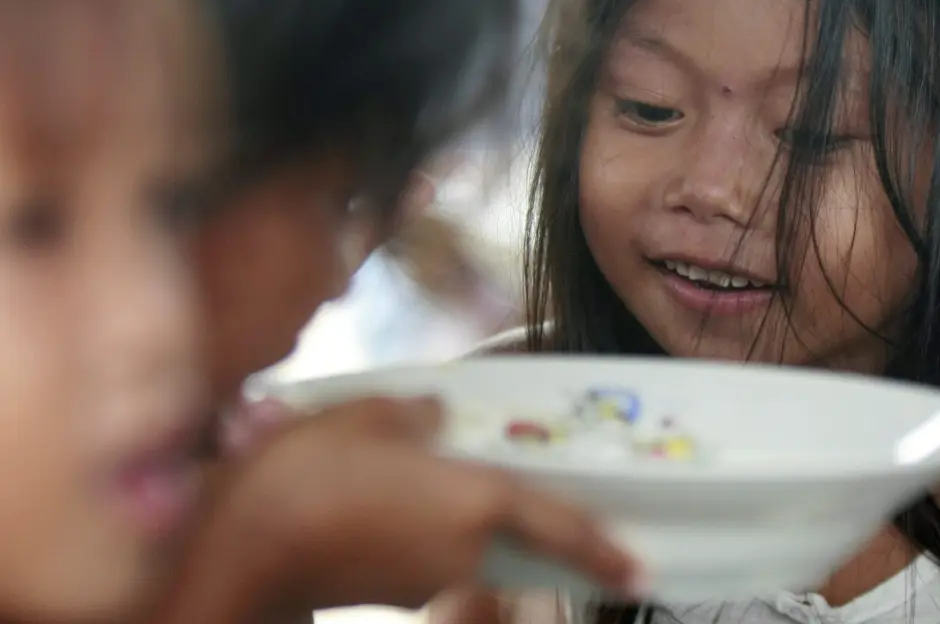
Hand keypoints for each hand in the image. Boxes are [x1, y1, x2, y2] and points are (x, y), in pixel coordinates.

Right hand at [161, 397, 638, 621]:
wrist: (236, 555)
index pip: (559, 526)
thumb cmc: (308, 474)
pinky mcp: (383, 594)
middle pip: (513, 540)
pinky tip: (390, 500)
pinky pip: (424, 557)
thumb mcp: (365, 416)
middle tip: (540, 504)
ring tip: (433, 482)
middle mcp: (461, 551)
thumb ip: (414, 413)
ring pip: (466, 548)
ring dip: (464, 524)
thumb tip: (435, 412)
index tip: (636, 570)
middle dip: (531, 529)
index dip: (602, 548)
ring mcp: (421, 580)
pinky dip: (423, 533)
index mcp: (475, 503)